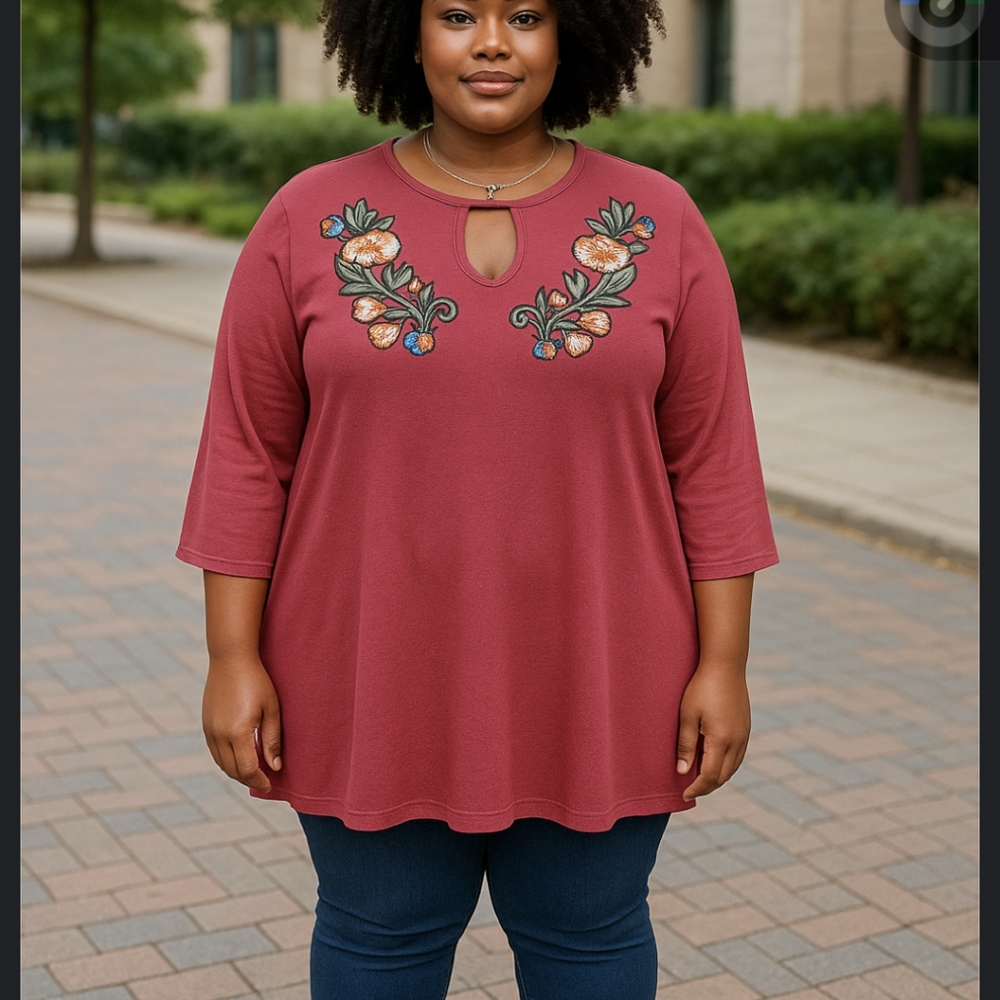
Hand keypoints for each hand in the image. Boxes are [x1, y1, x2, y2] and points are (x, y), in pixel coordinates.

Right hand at [202, 656, 281, 792]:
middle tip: (264, 780)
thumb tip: (275, 767)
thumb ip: (272, 740)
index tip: (270, 784)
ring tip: (254, 771)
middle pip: (233, 770)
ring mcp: (209, 730)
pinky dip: (226, 760)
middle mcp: (219, 735)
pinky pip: (215, 752)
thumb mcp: (271, 709)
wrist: (231, 659)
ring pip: (221, 763)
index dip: (259, 780)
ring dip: (237, 772)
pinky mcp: (205, 724)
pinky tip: (240, 757)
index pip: (248, 769)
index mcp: (237, 732)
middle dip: (249, 779)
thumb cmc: (257, 681)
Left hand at [676, 662, 750, 800]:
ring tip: (700, 780)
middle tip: (690, 790)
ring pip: (733, 767)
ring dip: (718, 778)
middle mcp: (737, 741)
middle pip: (723, 776)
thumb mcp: (687, 715)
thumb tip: (682, 771)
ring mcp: (744, 735)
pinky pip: (738, 756)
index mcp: (721, 740)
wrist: (725, 665)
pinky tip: (715, 763)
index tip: (684, 794)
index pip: (710, 776)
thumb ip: (685, 745)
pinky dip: (726, 766)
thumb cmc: (701, 688)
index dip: (697, 788)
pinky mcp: (745, 728)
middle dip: (706, 786)